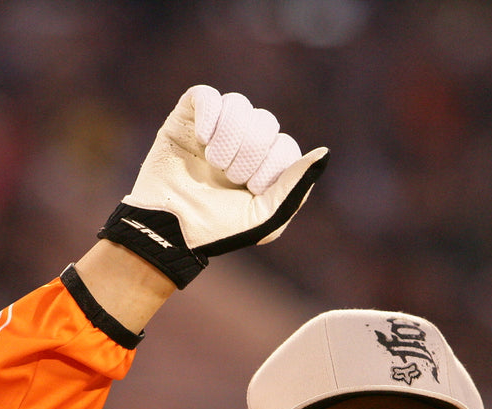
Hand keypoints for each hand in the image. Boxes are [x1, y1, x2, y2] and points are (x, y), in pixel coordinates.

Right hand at [98, 85, 328, 287]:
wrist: (168, 231)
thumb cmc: (217, 230)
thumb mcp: (265, 217)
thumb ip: (295, 186)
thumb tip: (324, 153)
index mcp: (263, 165)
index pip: (284, 145)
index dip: (270, 166)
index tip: (250, 189)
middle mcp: (242, 142)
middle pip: (265, 122)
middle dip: (250, 153)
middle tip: (229, 177)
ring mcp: (214, 127)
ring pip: (238, 104)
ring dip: (230, 137)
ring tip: (214, 161)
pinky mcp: (186, 117)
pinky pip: (206, 95)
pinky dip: (209, 115)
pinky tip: (202, 139)